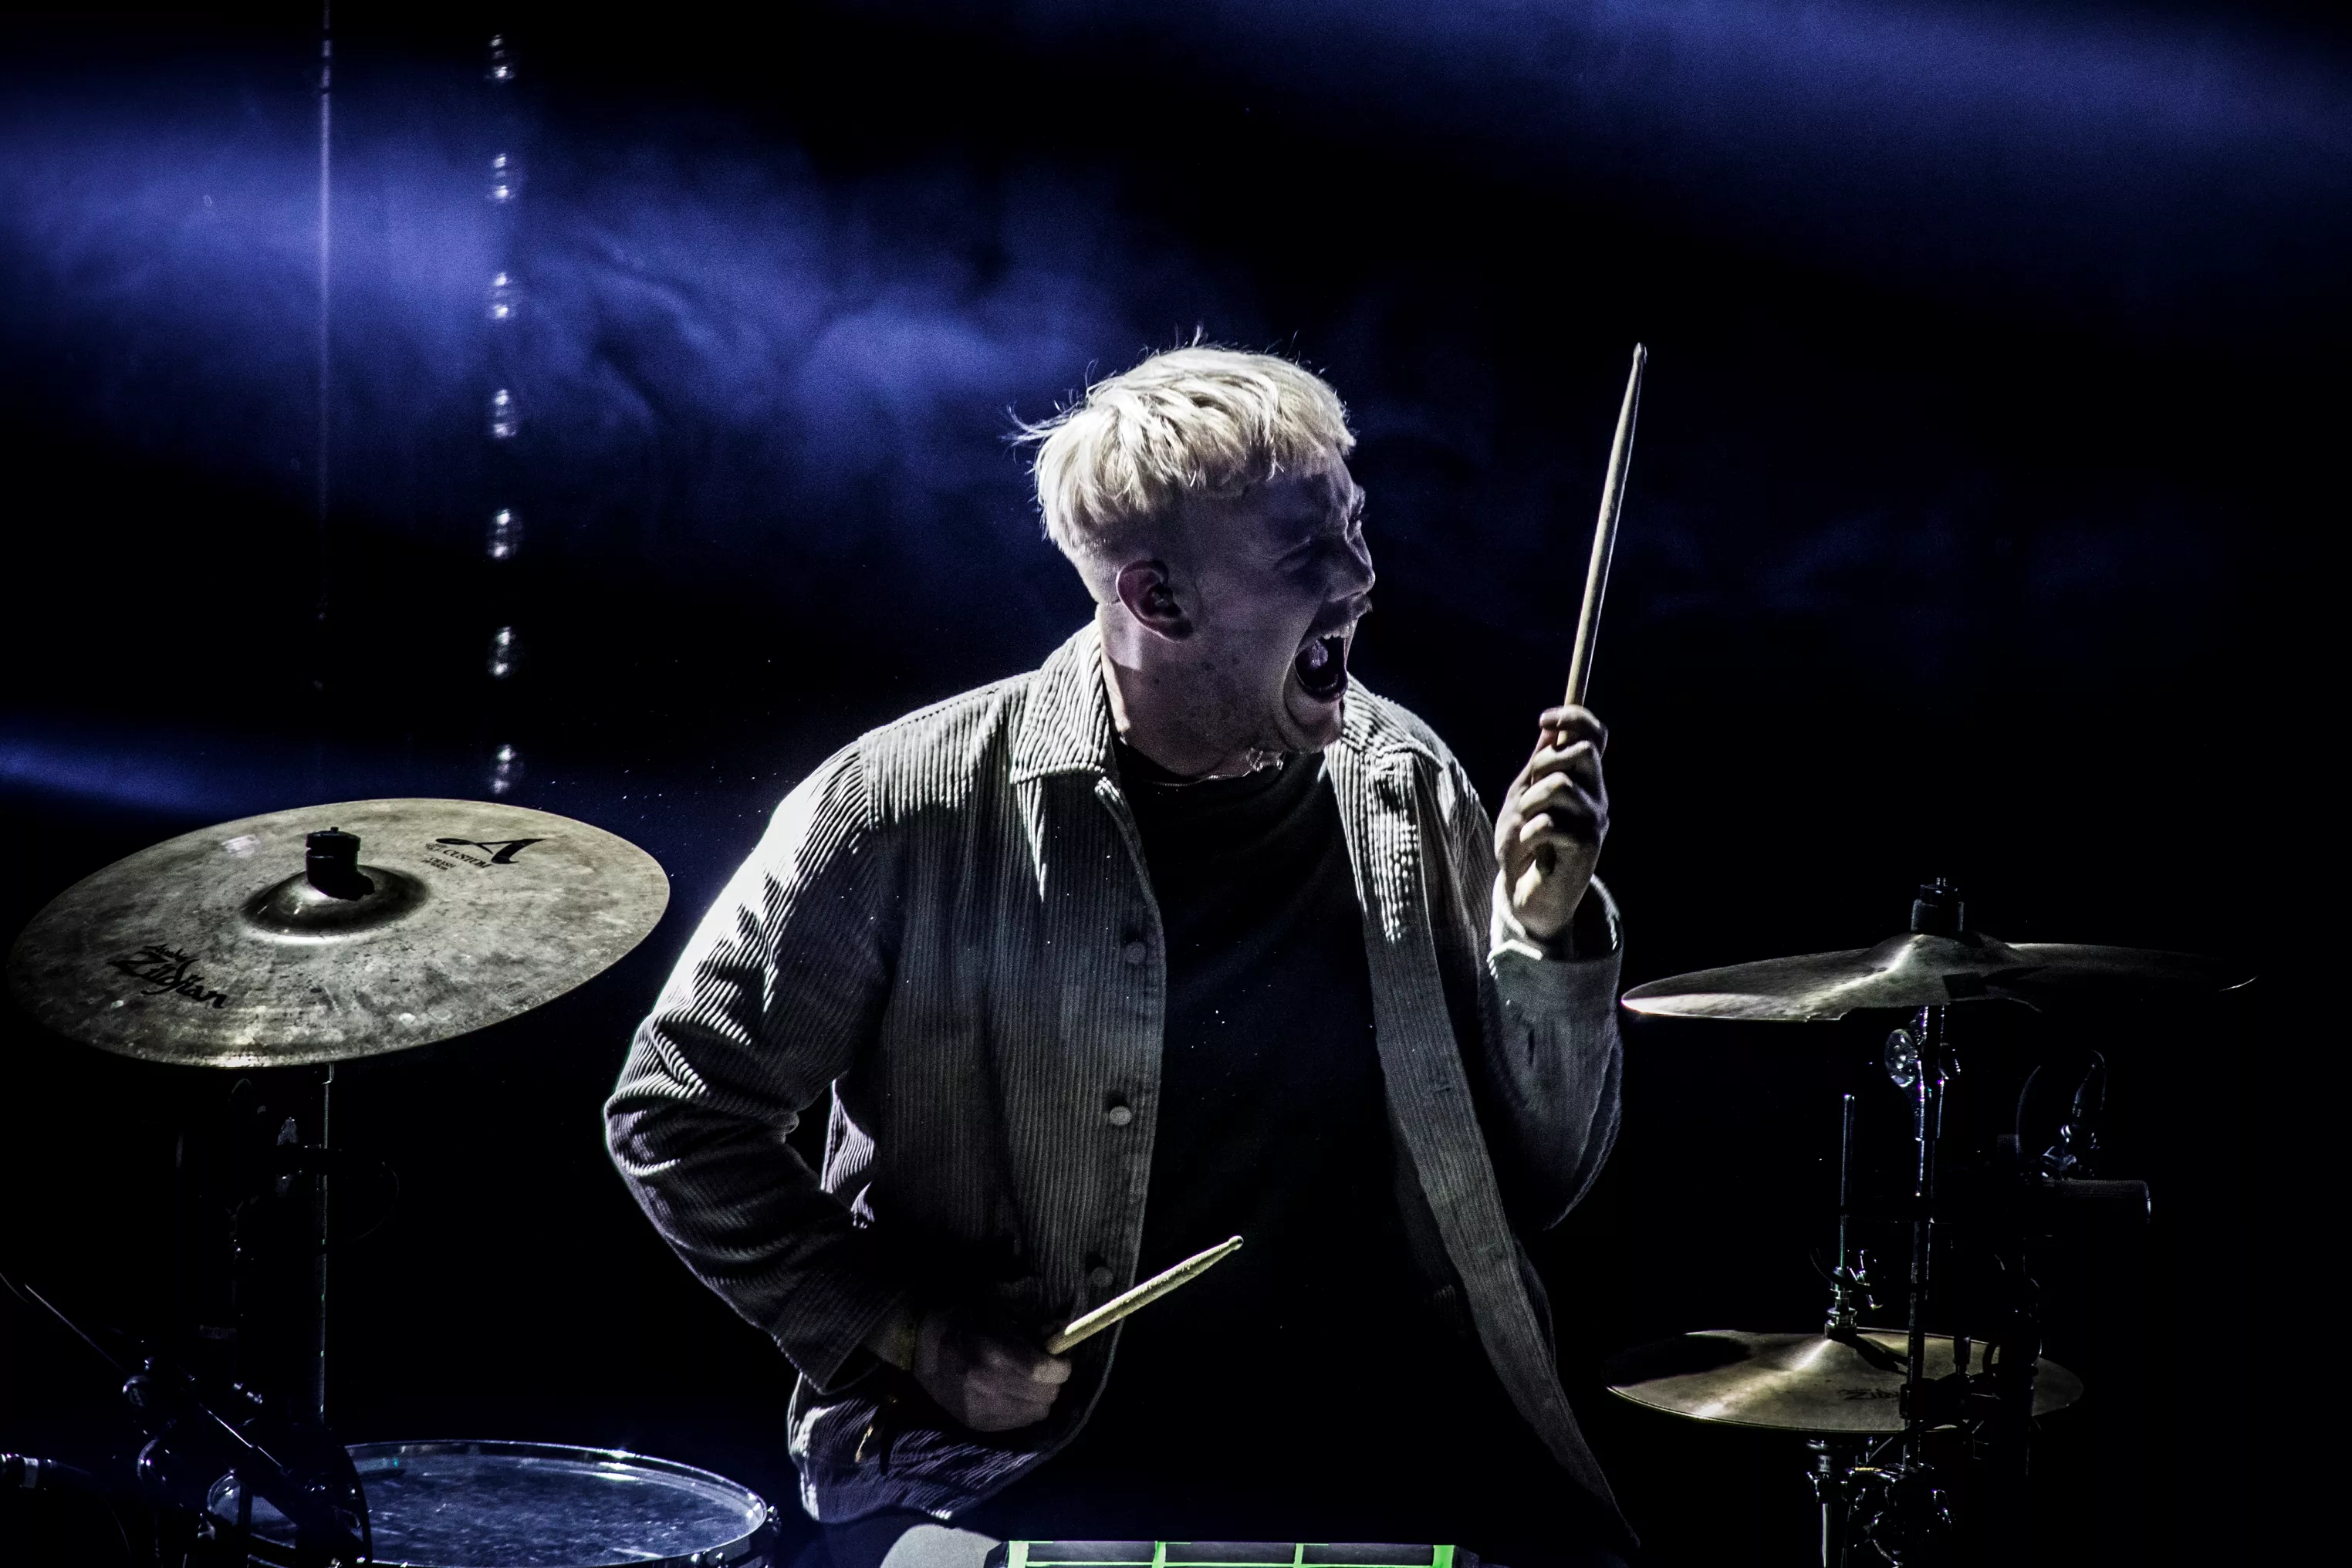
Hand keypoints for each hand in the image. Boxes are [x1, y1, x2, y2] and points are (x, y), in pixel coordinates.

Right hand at [909, 1306, 1071, 1432]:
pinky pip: (1017, 1423)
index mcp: (998, 1356)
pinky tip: (1014, 1394)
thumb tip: (1060, 1338)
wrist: (921, 1345)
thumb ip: (1032, 1329)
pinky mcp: (977, 1424)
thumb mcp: (999, 1313)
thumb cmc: (964, 1321)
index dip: (1061, 1366)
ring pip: (1036, 1414)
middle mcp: (992, 1387)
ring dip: (1039, 1398)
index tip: (1060, 1359)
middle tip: (1046, 1370)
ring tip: (1030, 1383)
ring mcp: (983, 1409)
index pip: (1047, 1373)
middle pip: (1046, 1396)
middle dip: (1052, 1382)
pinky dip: (1023, 1410)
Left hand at [1495, 705, 1609, 943]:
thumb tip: (1550, 728)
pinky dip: (1528, 834)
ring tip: (1524, 826)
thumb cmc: (1523, 846)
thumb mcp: (1522, 799)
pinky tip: (1532, 849)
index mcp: (1584, 781)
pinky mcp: (1587, 848)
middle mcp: (1597, 797)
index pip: (1596, 736)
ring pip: (1560, 785)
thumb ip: (1537, 768)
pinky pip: (1548, 823)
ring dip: (1529, 803)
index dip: (1574, 717)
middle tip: (1527, 789)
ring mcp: (1595, 822)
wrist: (1525, 894)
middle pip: (1584, 751)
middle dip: (1544, 761)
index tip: (1542, 720)